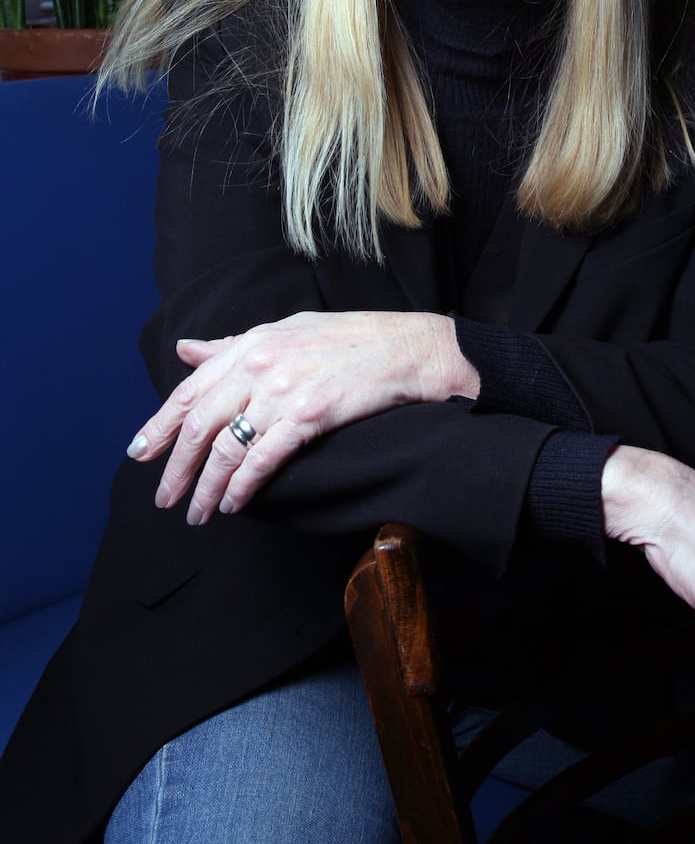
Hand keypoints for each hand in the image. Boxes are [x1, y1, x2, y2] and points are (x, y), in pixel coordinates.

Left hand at [126, 310, 477, 525]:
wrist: (406, 348)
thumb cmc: (349, 339)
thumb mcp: (286, 330)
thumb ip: (232, 345)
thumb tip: (186, 350)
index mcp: (252, 343)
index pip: (190, 390)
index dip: (159, 425)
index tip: (139, 453)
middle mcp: (261, 365)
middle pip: (200, 425)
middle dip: (176, 468)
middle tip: (165, 499)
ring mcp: (284, 390)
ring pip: (227, 449)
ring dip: (207, 489)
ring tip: (198, 513)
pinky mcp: (309, 416)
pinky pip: (263, 460)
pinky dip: (243, 487)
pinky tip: (234, 504)